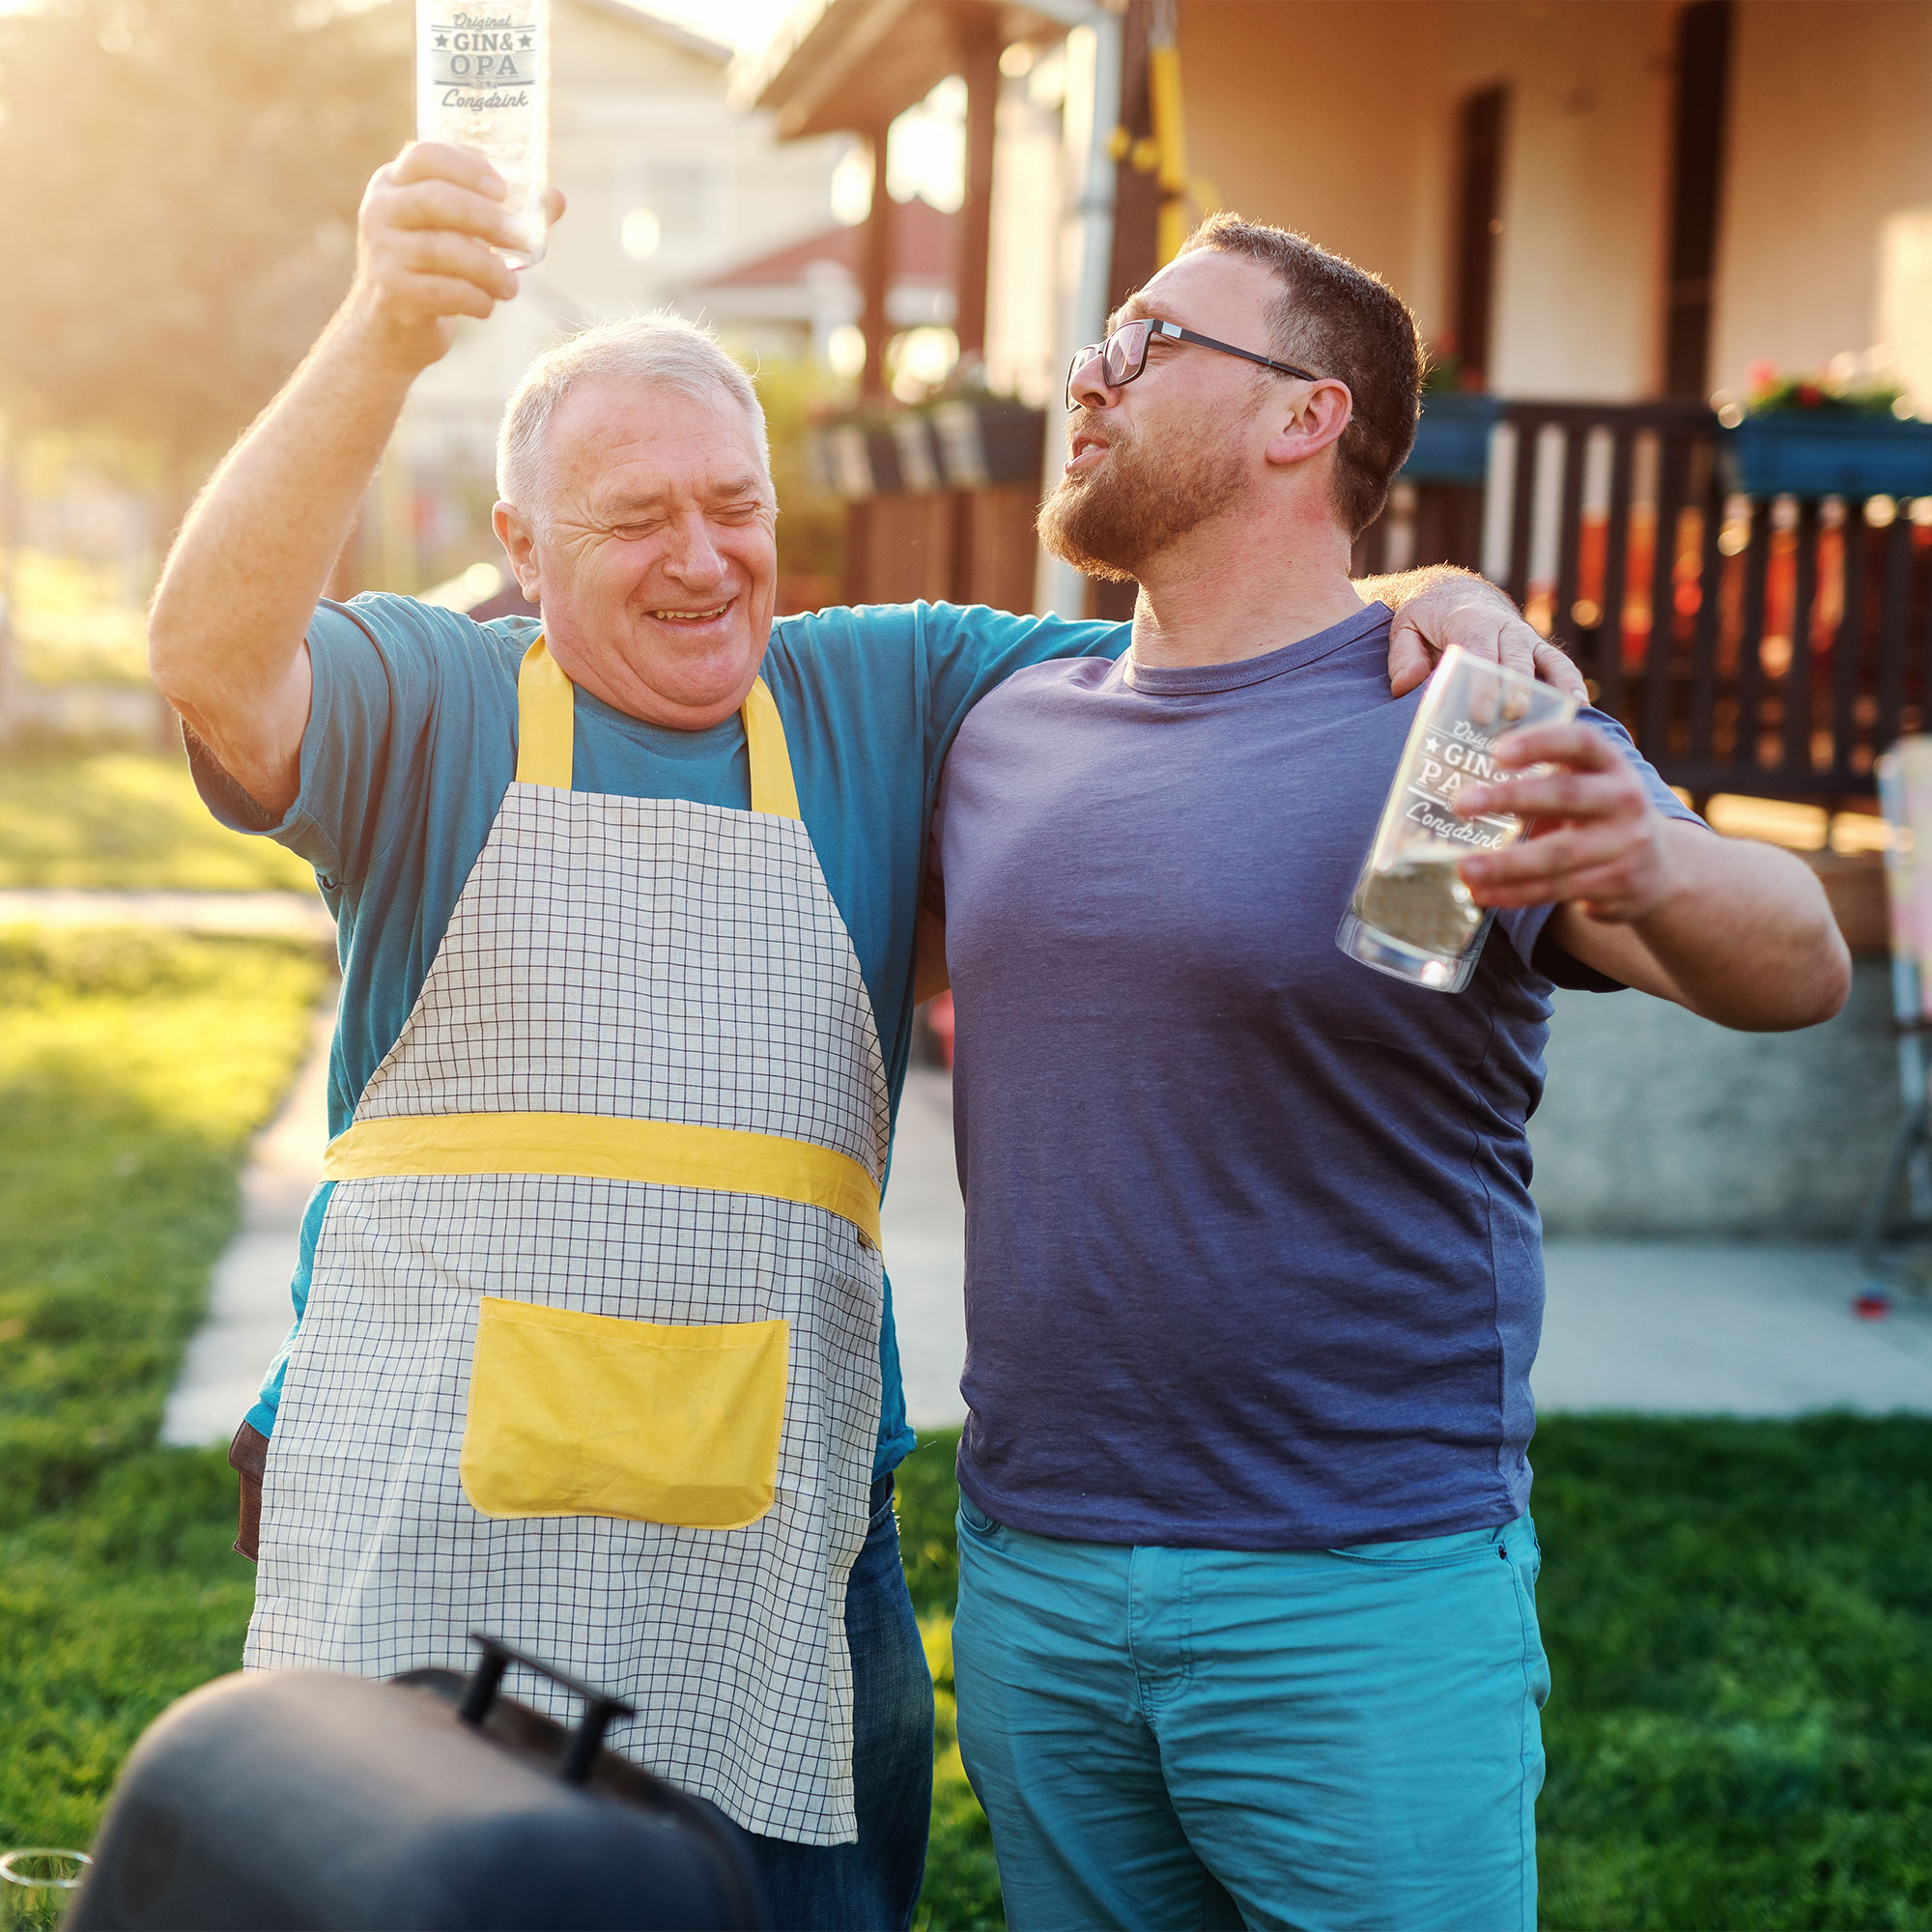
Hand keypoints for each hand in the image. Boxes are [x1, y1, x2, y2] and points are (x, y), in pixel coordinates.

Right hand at [345, 142, 566, 371]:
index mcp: (394, 184)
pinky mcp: (393, 292)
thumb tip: (556, 199)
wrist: (392, 328)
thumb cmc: (434, 270)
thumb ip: (503, 214)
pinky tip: (486, 305)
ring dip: (489, 269)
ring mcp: (383, 251)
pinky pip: (446, 291)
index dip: (467, 167)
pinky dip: (477, 299)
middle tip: (523, 239)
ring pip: (444, 249)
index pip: (425, 156)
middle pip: (438, 199)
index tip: (504, 189)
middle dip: (489, 219)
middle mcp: (381, 211)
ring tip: (511, 287)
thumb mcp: (459, 233)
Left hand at [1386, 577, 1588, 701]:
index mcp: (1469, 621)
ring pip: (1543, 660)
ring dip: (1553, 686)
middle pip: (1513, 659)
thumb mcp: (1405, 628)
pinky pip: (1558, 663)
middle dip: (1515, 689)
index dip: (1482, 683)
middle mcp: (1503, 627)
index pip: (1478, 652)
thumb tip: (1406, 685)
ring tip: (1563, 713)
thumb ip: (1403, 656)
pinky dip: (1570, 681)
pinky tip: (1578, 705)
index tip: (1481, 713)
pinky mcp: (1537, 648)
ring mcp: (1524, 637)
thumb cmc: (1427, 619)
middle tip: (1512, 718)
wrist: (1455, 593)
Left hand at [1453, 721, 1672, 919]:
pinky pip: (1557, 890)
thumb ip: (1543, 780)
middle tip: (1461, 804)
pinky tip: (1482, 893)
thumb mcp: (1587, 786)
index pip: (1581, 742)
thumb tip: (1461, 786)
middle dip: (1510, 799)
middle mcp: (1625, 799)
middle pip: (1565, 796)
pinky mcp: (1618, 885)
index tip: (1497, 752)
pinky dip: (1514, 894)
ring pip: (1557, 856)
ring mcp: (1626, 844)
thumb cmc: (1598, 817)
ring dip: (1504, 864)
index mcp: (1612, 765)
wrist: (1662, 868)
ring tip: (1463, 868)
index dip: (1541, 742)